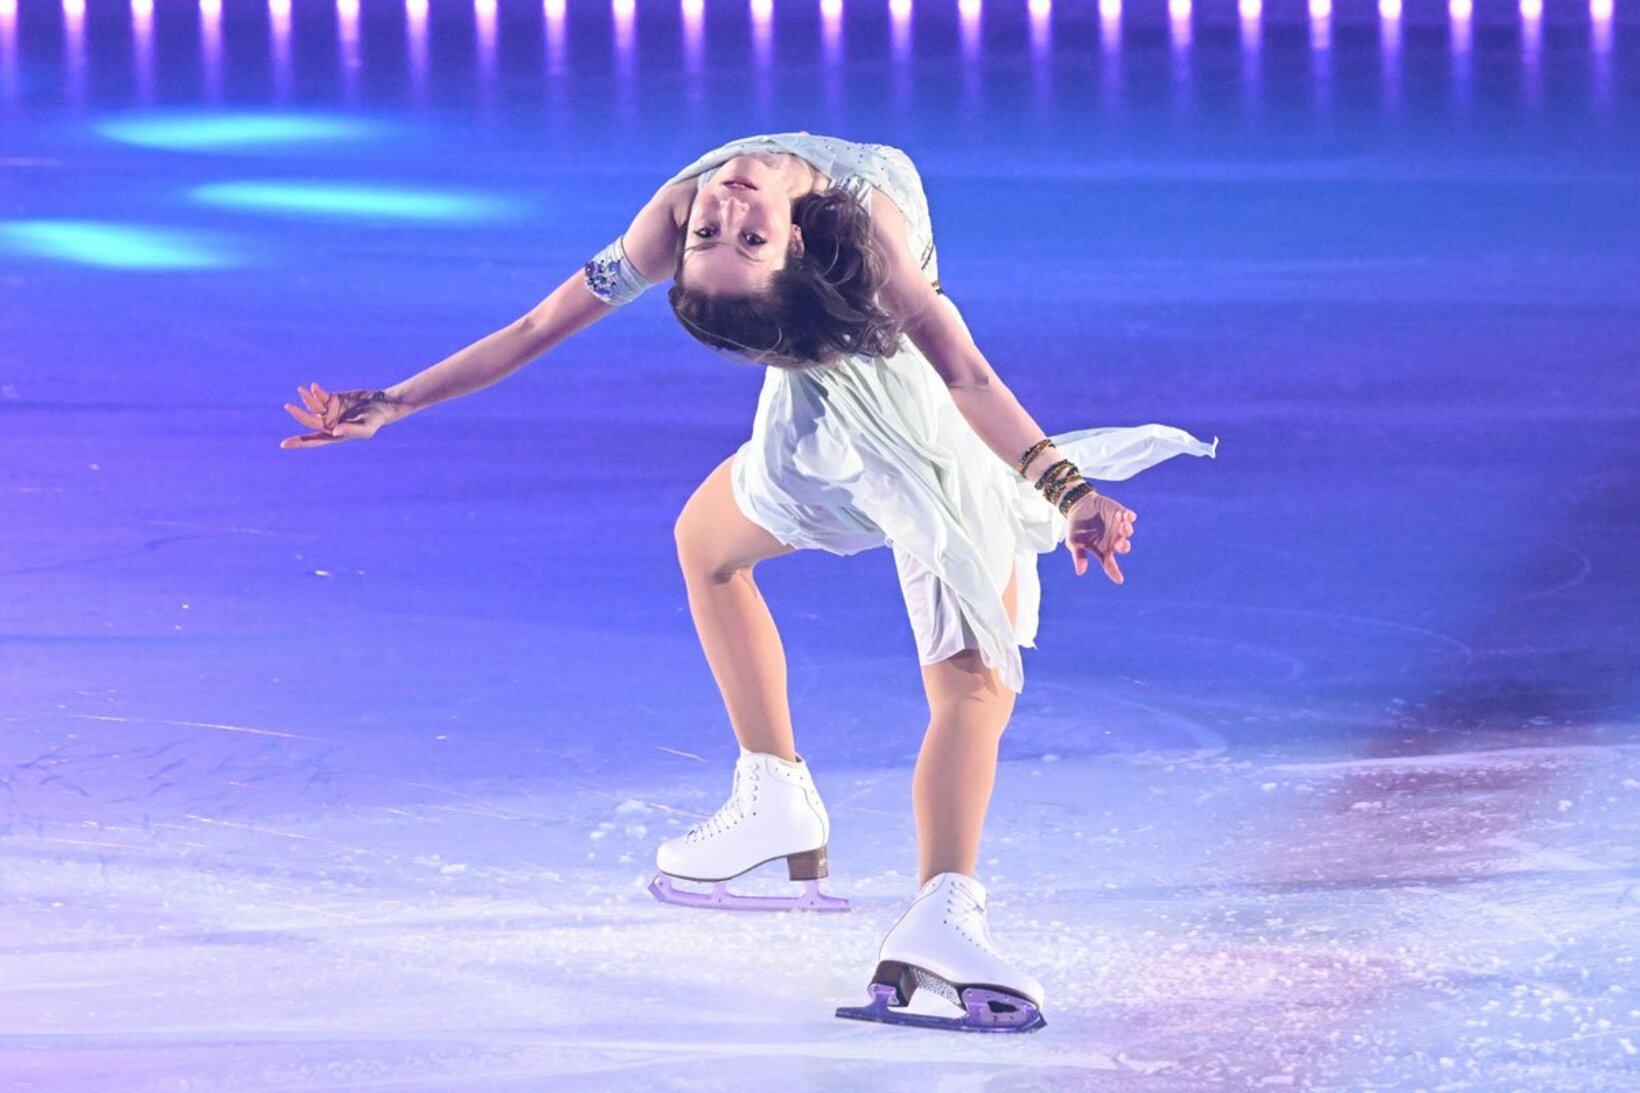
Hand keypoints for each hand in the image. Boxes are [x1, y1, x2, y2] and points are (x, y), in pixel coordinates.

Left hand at [280, 382, 402, 448]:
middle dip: (298, 414)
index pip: (313, 440)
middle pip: (309, 421)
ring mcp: (330, 411)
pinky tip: (312, 387)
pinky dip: (315, 392)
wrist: (382, 404)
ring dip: (306, 399)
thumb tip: (334, 431)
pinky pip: (319, 396)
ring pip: (312, 407)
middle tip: (288, 406)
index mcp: (334, 434)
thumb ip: (350, 430)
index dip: (299, 443)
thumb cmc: (375, 420)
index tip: (284, 445)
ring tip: (302, 390)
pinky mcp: (333, 399)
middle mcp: (330, 424)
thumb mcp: (365, 428)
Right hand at [1064, 488, 1136, 583]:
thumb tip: (1080, 572)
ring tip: (1123, 527)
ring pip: (1127, 531)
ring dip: (1127, 530)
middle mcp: (1113, 539)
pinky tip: (1126, 515)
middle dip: (1123, 546)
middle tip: (1119, 543)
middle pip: (1123, 547)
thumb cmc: (1076, 528)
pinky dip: (1129, 516)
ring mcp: (1118, 526)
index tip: (1119, 580)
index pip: (1110, 564)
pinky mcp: (1120, 513)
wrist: (1077, 507)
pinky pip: (1129, 516)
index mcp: (1103, 549)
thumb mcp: (1074, 542)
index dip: (1114, 572)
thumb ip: (1078, 555)